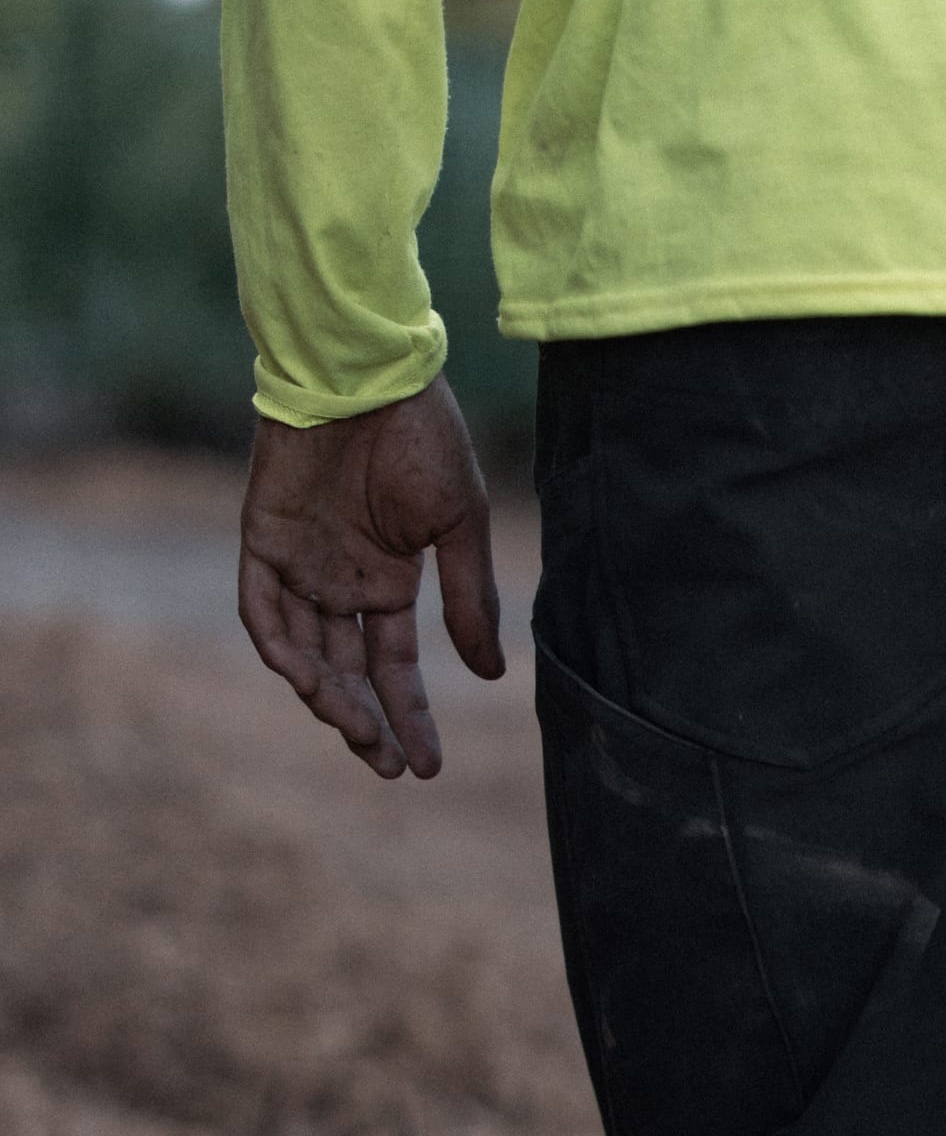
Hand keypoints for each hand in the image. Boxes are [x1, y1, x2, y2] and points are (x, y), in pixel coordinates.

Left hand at [238, 376, 503, 779]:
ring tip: (356, 731)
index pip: (393, 667)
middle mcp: (342, 583)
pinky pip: (263, 611)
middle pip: (347, 673)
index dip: (409, 717)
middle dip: (366, 724)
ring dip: (328, 699)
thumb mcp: (460, 526)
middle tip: (387, 765)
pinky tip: (310, 681)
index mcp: (389, 582)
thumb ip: (471, 600)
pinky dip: (282, 650)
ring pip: (305, 654)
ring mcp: (300, 565)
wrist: (366, 369)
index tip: (427, 766)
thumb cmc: (422, 436)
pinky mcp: (264, 540)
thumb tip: (491, 675)